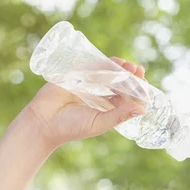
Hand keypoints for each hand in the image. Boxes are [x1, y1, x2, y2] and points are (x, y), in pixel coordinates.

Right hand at [17, 57, 146, 148]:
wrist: (44, 121)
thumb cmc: (72, 127)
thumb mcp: (100, 123)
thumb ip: (119, 115)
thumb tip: (142, 109)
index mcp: (108, 109)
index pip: (127, 97)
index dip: (137, 91)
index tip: (145, 85)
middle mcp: (101, 96)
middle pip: (120, 83)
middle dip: (131, 76)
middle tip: (139, 71)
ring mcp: (89, 85)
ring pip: (109, 73)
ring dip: (121, 68)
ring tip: (129, 65)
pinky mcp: (77, 75)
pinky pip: (93, 66)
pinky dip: (105, 63)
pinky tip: (114, 62)